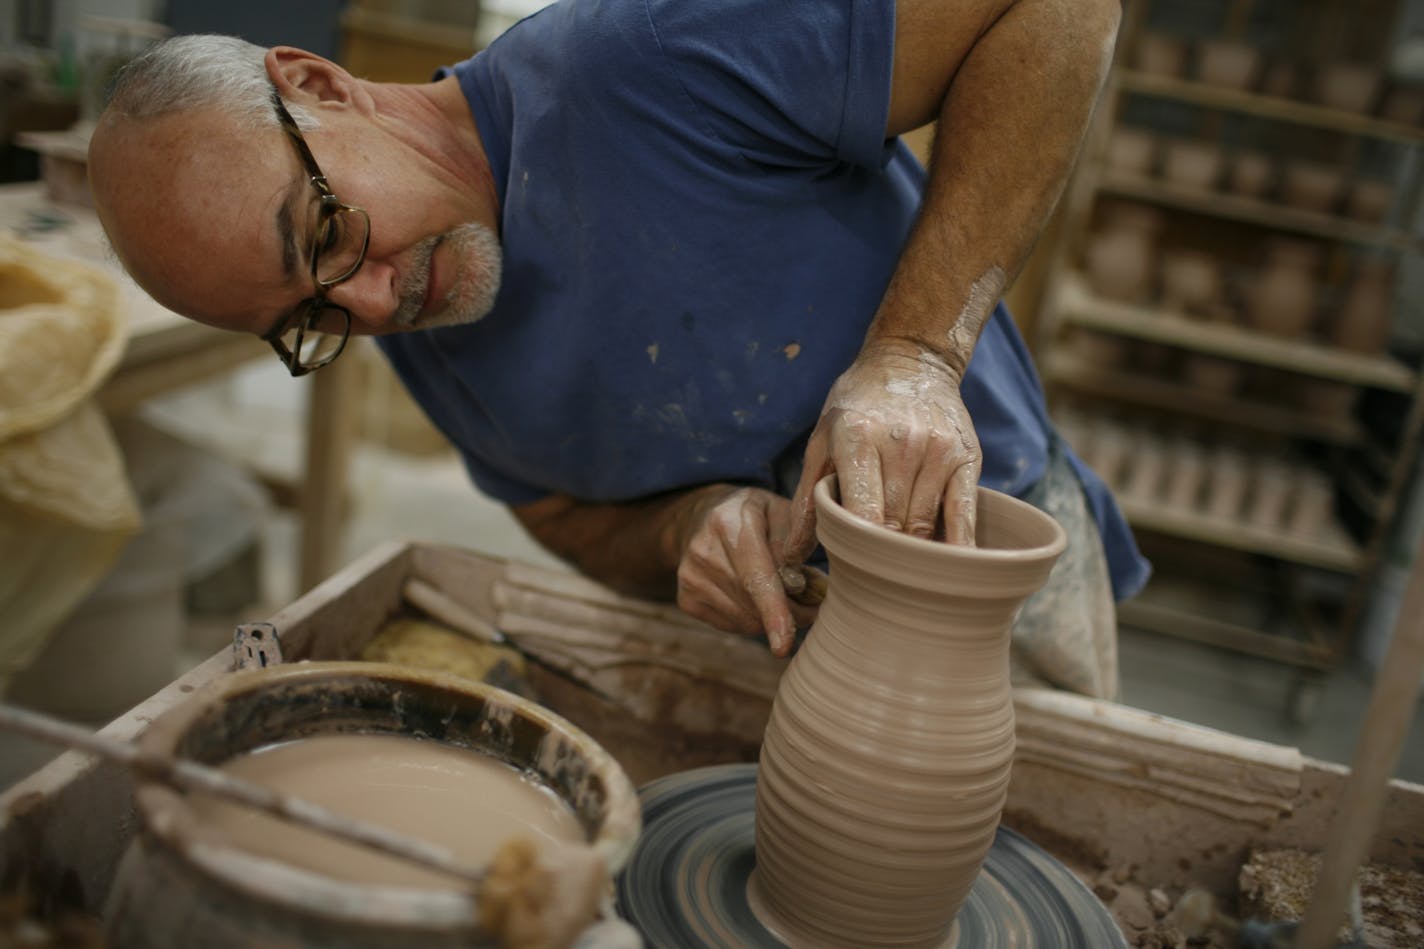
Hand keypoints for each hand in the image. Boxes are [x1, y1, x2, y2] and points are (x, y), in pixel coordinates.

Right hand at [676, 486, 819, 655]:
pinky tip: (751, 597)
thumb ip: (799, 539)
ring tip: (779, 595)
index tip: (783, 645)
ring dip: (771, 618)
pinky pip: (732, 625)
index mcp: (729, 523)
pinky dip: (751, 618)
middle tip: (809, 603)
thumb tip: (804, 582)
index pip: (756, 577)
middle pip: (754, 605)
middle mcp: (703, 551)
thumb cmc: (753, 516)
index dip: (773, 612)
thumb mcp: (781, 510)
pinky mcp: (685, 599)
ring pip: (745, 621)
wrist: (701, 517)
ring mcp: (689, 577)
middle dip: (790, 614)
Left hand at [783, 338, 980, 564]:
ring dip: (910, 550)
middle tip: (870, 568)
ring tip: (897, 562)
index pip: (863, 516)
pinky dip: (957, 545)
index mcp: (858, 439)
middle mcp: (902, 443)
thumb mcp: (821, 442)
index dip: (858, 550)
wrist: (909, 361)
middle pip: (893, 526)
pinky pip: (964, 514)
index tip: (850, 566)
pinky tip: (950, 566)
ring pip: (925, 526)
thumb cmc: (856, 406)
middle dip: (881, 553)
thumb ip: (807, 501)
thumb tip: (790, 557)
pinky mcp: (967, 457)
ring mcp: (938, 451)